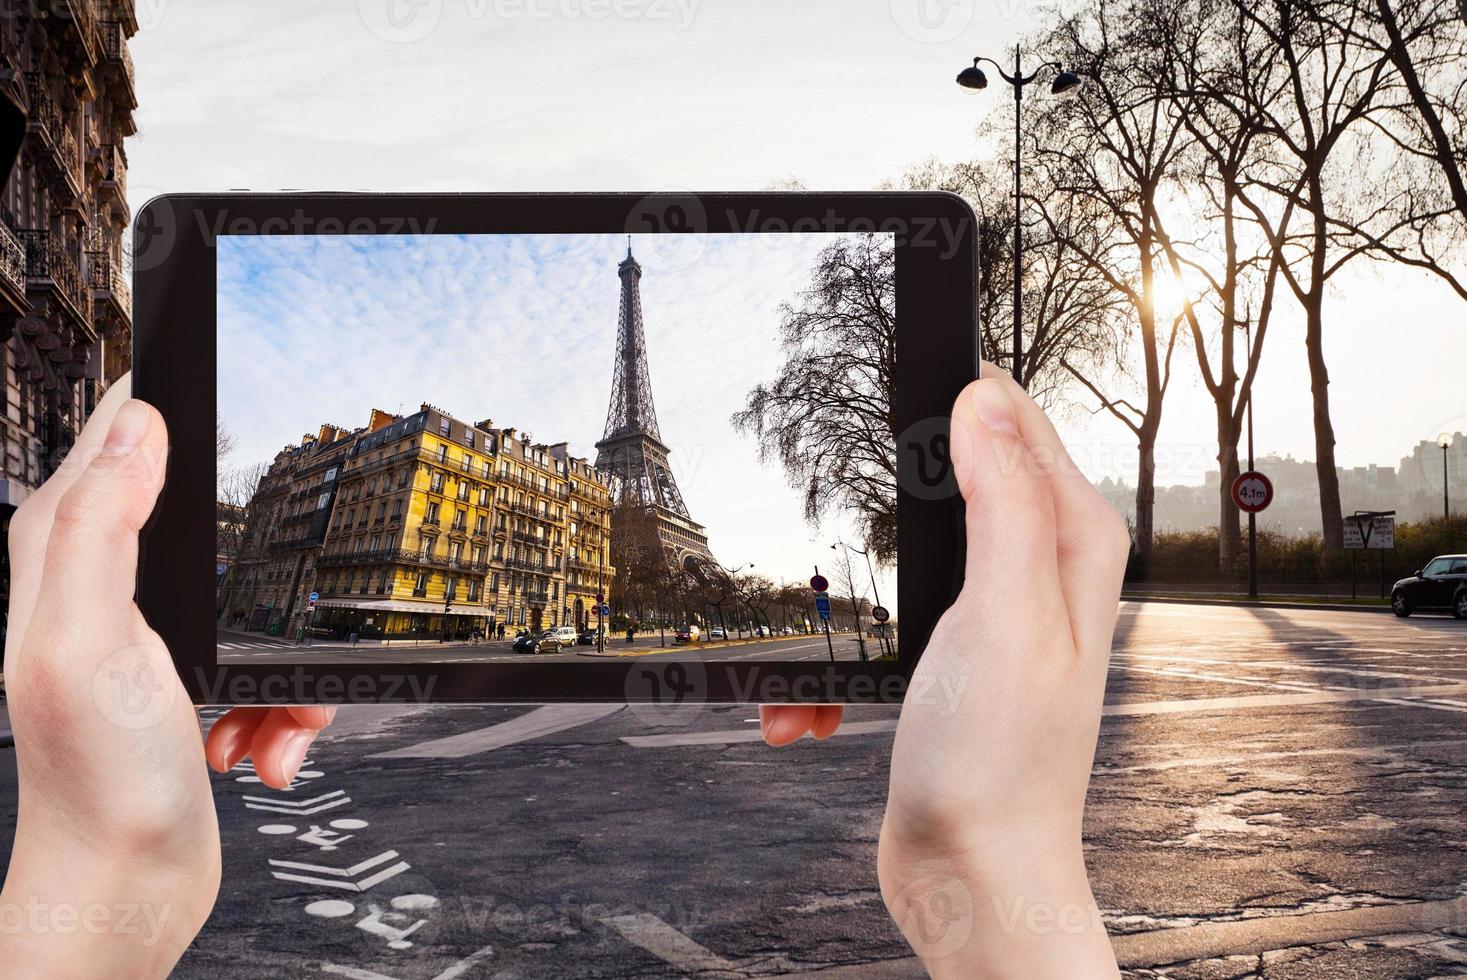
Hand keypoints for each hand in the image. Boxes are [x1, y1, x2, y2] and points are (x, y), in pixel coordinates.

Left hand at [0, 378, 332, 977]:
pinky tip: (261, 738)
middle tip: (268, 614)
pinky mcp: (197, 680)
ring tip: (261, 710)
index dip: (168, 397)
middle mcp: (105, 584)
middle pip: (213, 514)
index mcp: (65, 551)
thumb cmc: (94, 780)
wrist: (126, 882)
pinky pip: (273, 662)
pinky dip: (286, 703)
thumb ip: (102, 524)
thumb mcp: (89, 637)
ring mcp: (154, 634)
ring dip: (284, 658)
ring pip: (259, 595)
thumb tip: (138, 422)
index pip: (115, 431)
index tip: (223, 373)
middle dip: (265, 567)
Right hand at [762, 364, 1127, 977]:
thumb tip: (985, 398)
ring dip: (842, 608)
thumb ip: (1002, 500)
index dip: (960, 394)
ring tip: (811, 649)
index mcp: (1070, 543)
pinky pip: (871, 634)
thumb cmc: (999, 762)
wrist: (972, 876)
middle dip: (878, 509)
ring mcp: (989, 620)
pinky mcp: (945, 664)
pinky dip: (832, 669)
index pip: (1018, 422)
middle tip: (833, 526)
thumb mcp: (1001, 612)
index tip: (896, 380)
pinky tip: (807, 709)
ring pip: (892, 563)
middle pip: (944, 485)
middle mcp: (1038, 573)